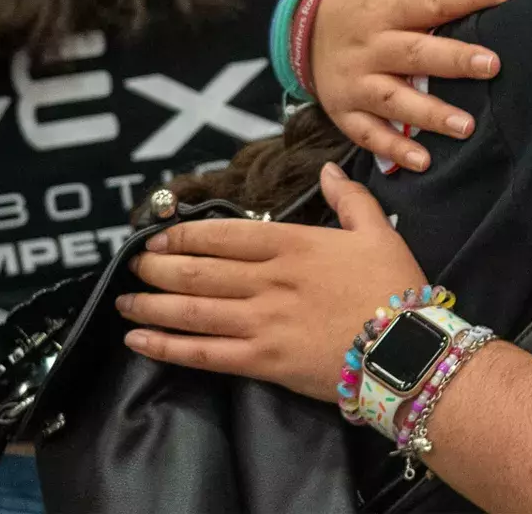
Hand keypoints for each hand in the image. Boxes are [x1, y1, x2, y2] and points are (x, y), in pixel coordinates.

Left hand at [120, 164, 427, 402]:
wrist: (406, 350)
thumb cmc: (396, 289)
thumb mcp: (378, 232)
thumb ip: (349, 199)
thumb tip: (326, 170)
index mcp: (293, 245)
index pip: (224, 235)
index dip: (184, 235)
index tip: (158, 237)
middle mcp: (269, 280)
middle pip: (198, 271)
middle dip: (157, 268)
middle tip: (134, 267)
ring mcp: (262, 322)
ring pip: (192, 310)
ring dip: (151, 304)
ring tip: (125, 301)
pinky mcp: (262, 361)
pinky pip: (204, 353)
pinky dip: (167, 346)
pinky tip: (140, 339)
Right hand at [312, 0, 516, 170]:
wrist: (302, 26)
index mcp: (385, 7)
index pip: (432, 1)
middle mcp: (370, 46)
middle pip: (414, 54)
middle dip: (454, 60)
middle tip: (492, 65)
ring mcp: (355, 82)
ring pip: (394, 100)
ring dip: (430, 115)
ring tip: (467, 126)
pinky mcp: (344, 111)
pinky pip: (368, 134)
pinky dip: (394, 150)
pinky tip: (423, 161)